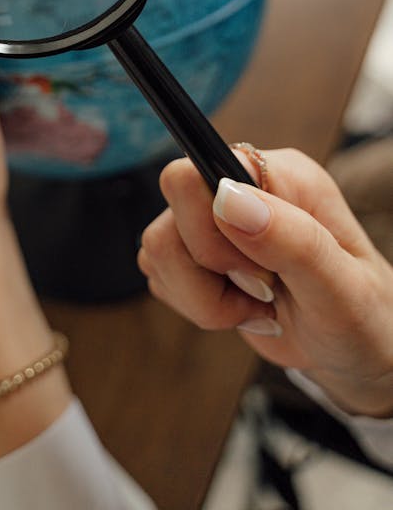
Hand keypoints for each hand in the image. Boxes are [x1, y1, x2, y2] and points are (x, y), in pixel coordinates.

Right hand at [138, 148, 392, 417]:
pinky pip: (159, 276)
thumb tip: (227, 198)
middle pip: (172, 207)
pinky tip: (240, 310)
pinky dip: (196, 307)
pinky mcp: (194, 256)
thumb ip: (291, 240)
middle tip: (263, 289)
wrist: (356, 356)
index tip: (253, 265)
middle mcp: (242, 188)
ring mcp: (213, 222)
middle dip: (211, 267)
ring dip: (204, 297)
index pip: (199, 166)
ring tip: (256, 305)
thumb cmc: (364, 319)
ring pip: (158, 247)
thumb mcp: (341, 287)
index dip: (210, 222)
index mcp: (281, 175)